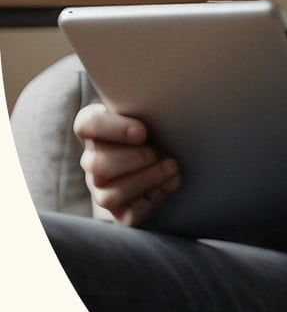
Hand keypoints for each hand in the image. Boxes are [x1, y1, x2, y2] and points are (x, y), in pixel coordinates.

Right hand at [73, 103, 179, 225]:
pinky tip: (172, 183)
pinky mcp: (121, 211)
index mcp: (96, 129)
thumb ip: (148, 102)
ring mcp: (103, 188)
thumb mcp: (153, 110)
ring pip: (109, 194)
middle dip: (136, 159)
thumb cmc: (161, 127)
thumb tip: (166, 95)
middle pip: (97, 164)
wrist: (175, 151)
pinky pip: (129, 215)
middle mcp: (93, 160)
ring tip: (172, 167)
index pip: (87, 125)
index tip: (142, 131)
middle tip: (161, 152)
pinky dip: (154, 200)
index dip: (113, 129)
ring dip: (147, 179)